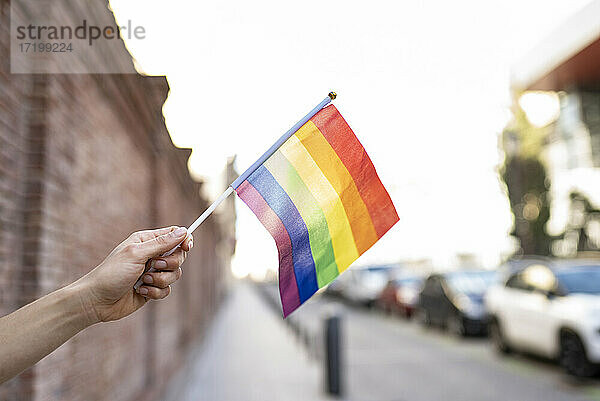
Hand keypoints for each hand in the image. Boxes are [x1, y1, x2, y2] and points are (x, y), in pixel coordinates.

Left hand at [76, 226, 192, 322]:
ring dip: (160, 280)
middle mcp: (151, 255)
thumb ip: (162, 243)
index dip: (184, 240)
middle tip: (155, 266)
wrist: (97, 301)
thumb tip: (183, 231)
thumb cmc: (112, 273)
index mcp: (146, 241)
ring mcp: (152, 273)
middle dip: (170, 264)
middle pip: (178, 256)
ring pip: (174, 274)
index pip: (174, 235)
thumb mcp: (137, 254)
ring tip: (142, 281)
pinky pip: (166, 290)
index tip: (187, 247)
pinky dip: (155, 292)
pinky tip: (140, 291)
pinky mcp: (152, 288)